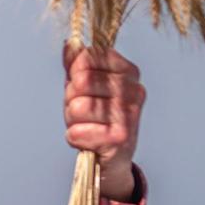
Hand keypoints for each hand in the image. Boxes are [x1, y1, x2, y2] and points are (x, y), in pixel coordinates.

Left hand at [62, 44, 144, 189]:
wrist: (112, 160)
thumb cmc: (96, 118)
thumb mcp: (85, 87)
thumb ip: (76, 64)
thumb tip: (71, 44)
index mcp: (128, 71)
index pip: (86, 58)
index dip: (74, 74)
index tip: (84, 89)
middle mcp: (133, 89)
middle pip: (80, 81)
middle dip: (71, 99)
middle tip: (84, 112)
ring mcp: (129, 114)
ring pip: (76, 107)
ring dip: (72, 120)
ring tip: (87, 126)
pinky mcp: (120, 138)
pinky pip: (76, 132)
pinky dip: (75, 138)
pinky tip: (89, 141)